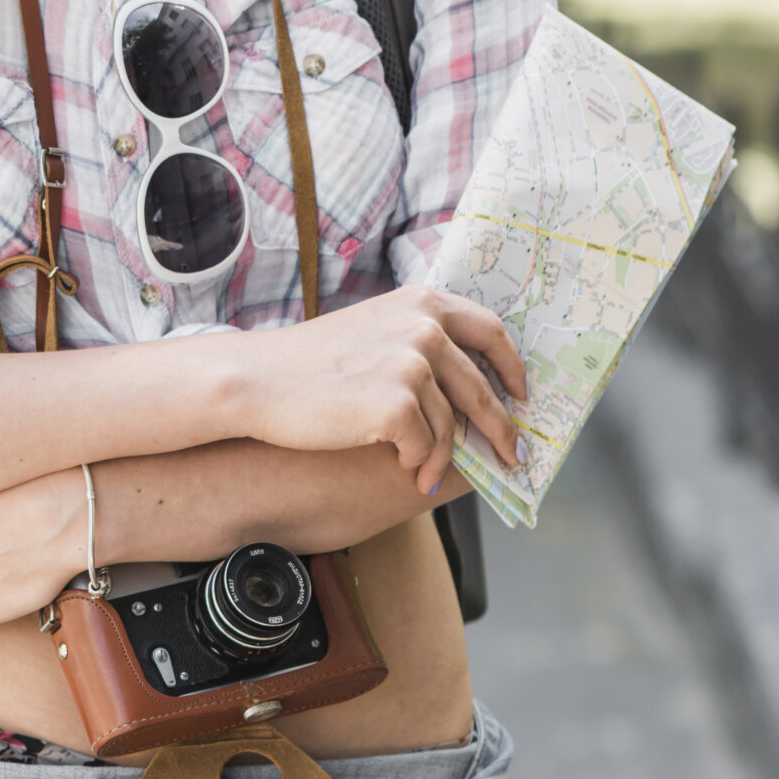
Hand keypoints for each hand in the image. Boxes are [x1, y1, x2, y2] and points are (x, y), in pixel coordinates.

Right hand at [232, 285, 527, 496]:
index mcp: (422, 303)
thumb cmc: (308, 362)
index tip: (520, 394)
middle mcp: (424, 328)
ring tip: (424, 475)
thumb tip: (464, 384)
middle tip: (510, 456)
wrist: (257, 380)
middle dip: (500, 430)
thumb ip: (416, 341)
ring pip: (451, 427)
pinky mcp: (397, 406)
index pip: (491, 331)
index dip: (512, 367)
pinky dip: (416, 463)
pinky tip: (401, 468)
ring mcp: (412, 366)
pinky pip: (425, 447)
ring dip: (442, 458)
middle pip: (483, 390)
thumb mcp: (372, 329)